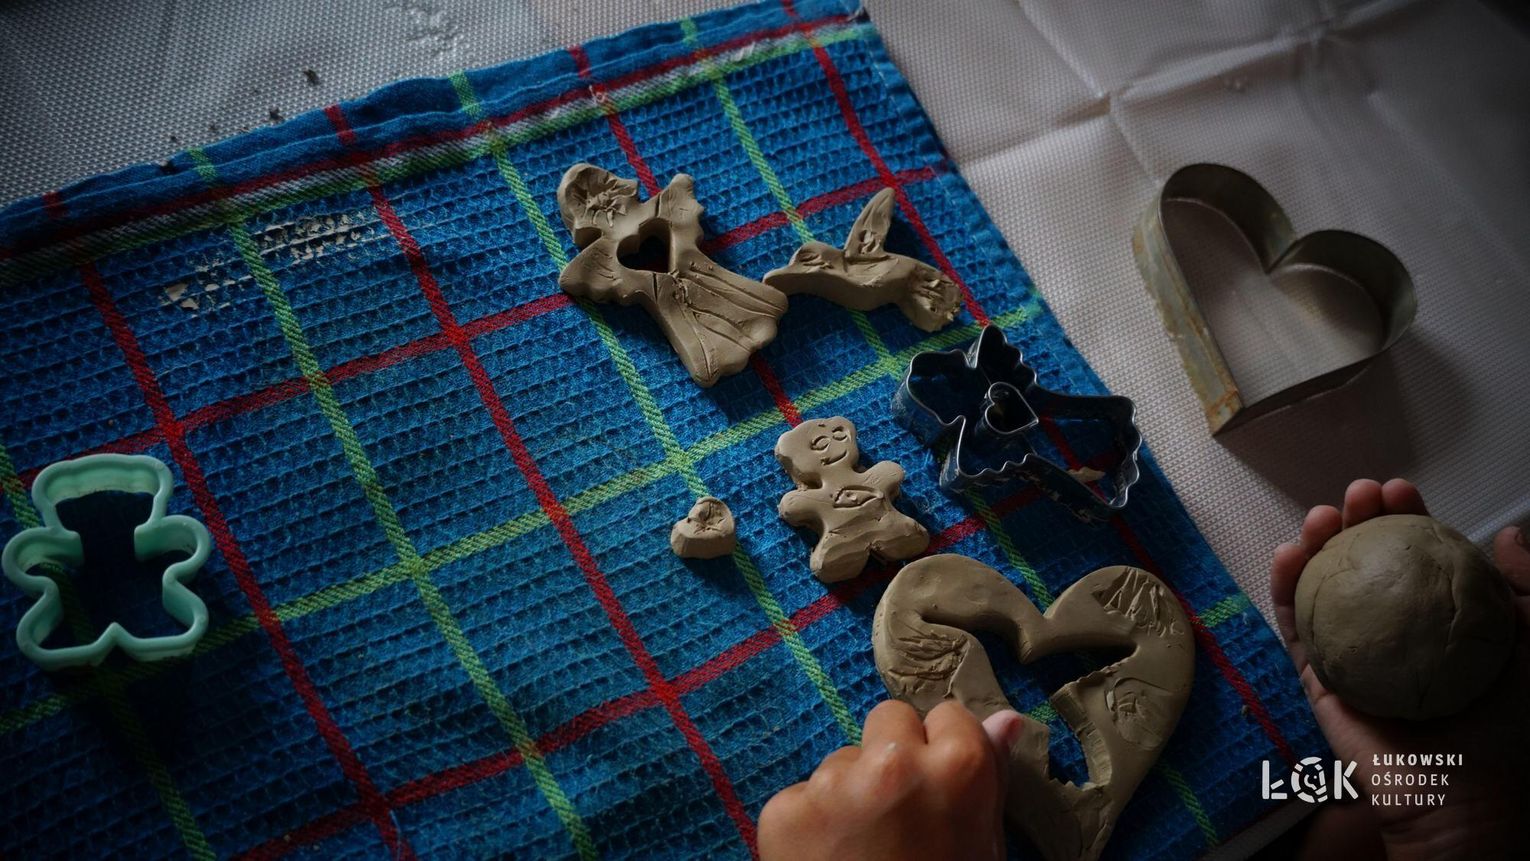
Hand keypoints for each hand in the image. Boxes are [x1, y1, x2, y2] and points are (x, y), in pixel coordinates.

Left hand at [759, 700, 1022, 860]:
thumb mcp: (983, 847)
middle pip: (889, 719)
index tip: (939, 789)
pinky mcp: (785, 809)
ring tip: (862, 849)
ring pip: (842, 759)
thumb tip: (1006, 719)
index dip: (943, 753)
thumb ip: (990, 777)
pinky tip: (829, 860)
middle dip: (893, 755)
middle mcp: (894, 762)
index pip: (948, 715)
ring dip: (850, 792)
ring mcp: (833, 783)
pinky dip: (811, 824)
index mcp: (958, 768)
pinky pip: (802, 795)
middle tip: (897, 816)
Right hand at [1271, 479, 1529, 859]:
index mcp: (1440, 617)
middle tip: (1360, 494)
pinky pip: (1294, 625)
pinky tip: (1287, 553)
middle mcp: (1392, 627)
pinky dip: (1284, 586)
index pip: (1417, 553)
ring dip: (1317, 541)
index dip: (1405, 516)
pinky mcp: (1318, 675)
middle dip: (1357, 517)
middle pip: (1365, 559)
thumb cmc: (1507, 729)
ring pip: (1323, 583)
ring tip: (1323, 514)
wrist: (1462, 793)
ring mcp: (1350, 648)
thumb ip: (1525, 588)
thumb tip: (1504, 533)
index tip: (1400, 490)